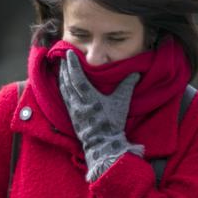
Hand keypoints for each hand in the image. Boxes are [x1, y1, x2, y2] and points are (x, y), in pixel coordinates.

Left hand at [58, 50, 144, 181]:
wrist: (102, 144)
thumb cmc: (112, 123)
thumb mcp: (121, 103)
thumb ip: (127, 86)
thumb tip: (136, 73)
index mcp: (89, 97)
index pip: (77, 77)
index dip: (73, 65)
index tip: (68, 53)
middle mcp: (78, 102)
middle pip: (68, 81)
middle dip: (65, 68)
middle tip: (63, 56)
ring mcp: (73, 109)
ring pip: (64, 89)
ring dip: (62, 76)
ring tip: (61, 66)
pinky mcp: (71, 115)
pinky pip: (64, 97)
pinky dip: (62, 87)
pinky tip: (62, 83)